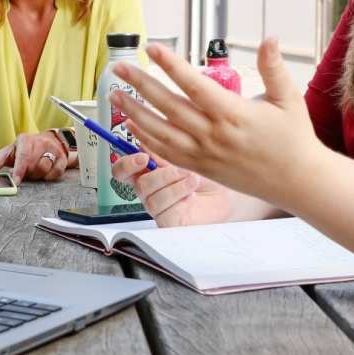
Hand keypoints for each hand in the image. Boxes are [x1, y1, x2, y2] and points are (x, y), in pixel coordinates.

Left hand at [0, 131, 67, 182]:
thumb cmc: (26, 149)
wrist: (50, 140)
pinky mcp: (62, 156)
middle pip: (32, 165)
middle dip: (27, 173)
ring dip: (37, 175)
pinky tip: (45, 172)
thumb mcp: (9, 152)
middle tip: (26, 173)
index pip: (22, 156)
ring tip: (34, 171)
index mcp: (23, 140)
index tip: (16, 181)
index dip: (19, 170)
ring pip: (43, 169)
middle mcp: (38, 142)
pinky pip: (55, 172)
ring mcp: (51, 148)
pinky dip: (49, 176)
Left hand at [109, 39, 324, 206]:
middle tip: (119, 67)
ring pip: (160, 132)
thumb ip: (274, 68)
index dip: (171, 66)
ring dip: (134, 112)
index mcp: (233, 113)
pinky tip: (130, 123)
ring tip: (114, 93)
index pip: (194, 86)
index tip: (152, 48)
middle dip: (140, 85)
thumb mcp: (289, 98)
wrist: (297, 182)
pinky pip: (165, 153)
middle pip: (168, 107)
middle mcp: (213, 134)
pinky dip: (145, 138)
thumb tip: (270, 38)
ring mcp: (204, 154)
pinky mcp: (200, 168)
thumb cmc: (293, 138)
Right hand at [113, 152, 232, 226]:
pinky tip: (191, 193)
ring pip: (148, 192)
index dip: (126, 162)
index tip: (141, 156)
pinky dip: (178, 194)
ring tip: (192, 177)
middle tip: (167, 164)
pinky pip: (160, 208)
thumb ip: (164, 146)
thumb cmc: (210, 173)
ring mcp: (157, 205)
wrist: (230, 195)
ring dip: (171, 180)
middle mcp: (149, 188)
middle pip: (132, 180)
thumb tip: (145, 133)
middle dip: (151, 170)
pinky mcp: (166, 221)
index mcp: (148, 169)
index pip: (123, 168)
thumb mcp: (187, 154)